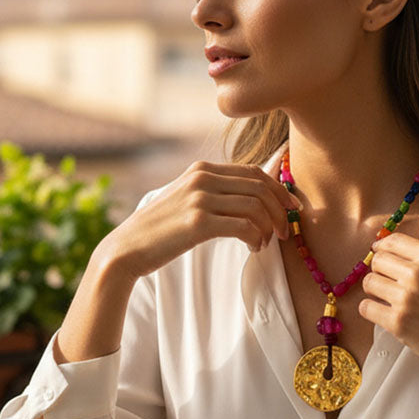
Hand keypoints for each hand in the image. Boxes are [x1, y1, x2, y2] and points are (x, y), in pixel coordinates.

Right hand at [107, 161, 300, 281]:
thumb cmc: (159, 231)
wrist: (126, 249)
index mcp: (200, 169)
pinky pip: (243, 225)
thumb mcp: (186, 201)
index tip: (292, 209)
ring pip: (255, 205)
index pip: (253, 172)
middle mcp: (201, 178)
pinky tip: (253, 247)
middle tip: (286, 231)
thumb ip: (213, 194)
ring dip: (268, 227)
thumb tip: (252, 201)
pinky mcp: (197, 222)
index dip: (278, 190)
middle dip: (280, 209)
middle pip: (259, 186)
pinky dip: (256, 237)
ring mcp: (199, 198)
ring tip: (264, 243)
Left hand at [357, 232, 418, 385]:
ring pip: (369, 283)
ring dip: (374, 292)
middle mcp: (418, 272)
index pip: (393, 241)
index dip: (381, 248)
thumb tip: (389, 253)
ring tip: (388, 301)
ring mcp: (406, 297)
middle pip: (377, 261)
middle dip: (379, 271)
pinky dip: (371, 311)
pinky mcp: (397, 321)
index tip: (378, 253)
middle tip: (388, 284)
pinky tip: (384, 315)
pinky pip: (366, 308)